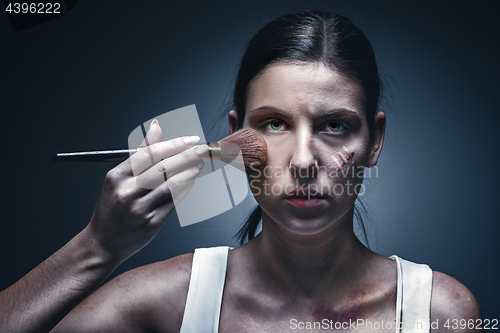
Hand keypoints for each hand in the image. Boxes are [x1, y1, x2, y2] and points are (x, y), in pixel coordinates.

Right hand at [85, 119, 206, 261]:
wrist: (103, 242)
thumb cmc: (112, 207)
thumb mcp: (118, 178)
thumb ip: (140, 153)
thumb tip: (156, 127)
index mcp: (116, 177)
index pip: (149, 154)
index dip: (173, 145)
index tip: (190, 139)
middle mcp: (126, 192)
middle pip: (163, 168)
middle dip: (187, 156)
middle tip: (202, 149)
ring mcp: (139, 209)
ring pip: (171, 185)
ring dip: (189, 172)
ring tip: (199, 164)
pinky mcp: (152, 223)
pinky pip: (174, 201)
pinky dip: (185, 188)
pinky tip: (190, 180)